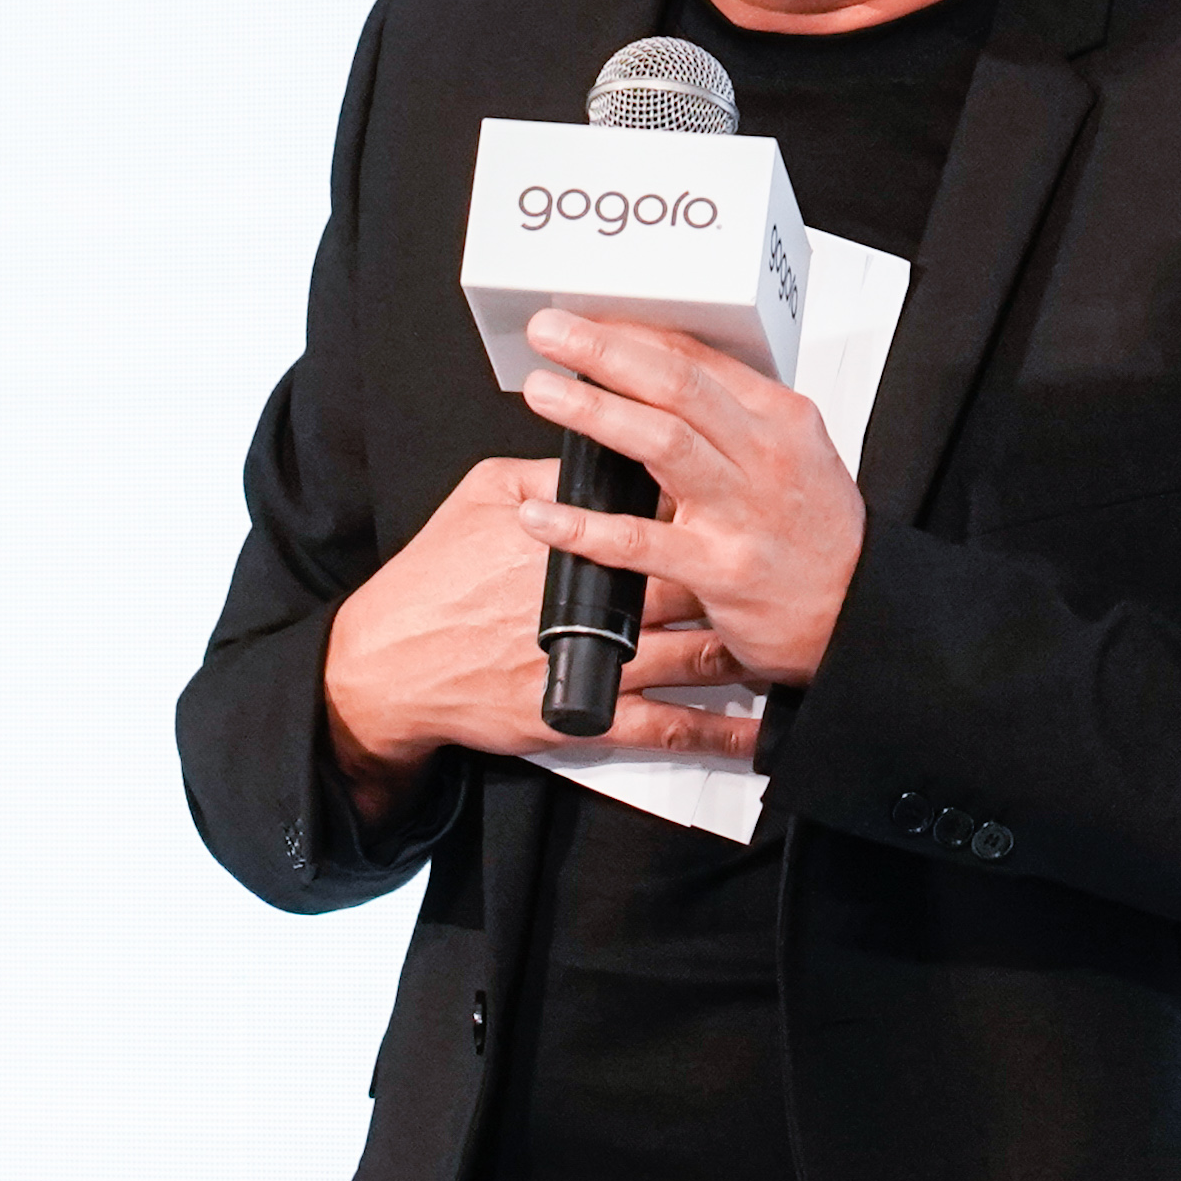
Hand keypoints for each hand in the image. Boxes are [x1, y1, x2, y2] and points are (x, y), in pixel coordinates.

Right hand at [318, 452, 756, 820]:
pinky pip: (673, 729)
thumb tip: (602, 447)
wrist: (391, 664)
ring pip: (701, 652)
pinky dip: (721, 732)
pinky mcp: (591, 719)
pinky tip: (757, 731)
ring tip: (789, 636)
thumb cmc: (434, 578)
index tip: (746, 492)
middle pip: (700, 579)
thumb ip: (550, 470)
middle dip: (745, 572)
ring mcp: (601, 664)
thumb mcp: (483, 495)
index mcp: (581, 538)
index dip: (713, 502)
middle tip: (788, 563)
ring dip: (749, 645)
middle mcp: (602, 601)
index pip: (668, 510)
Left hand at [510, 308, 869, 691]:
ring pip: (661, 443)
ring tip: (544, 394)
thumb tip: (661, 377)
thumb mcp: (795, 453)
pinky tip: (542, 513)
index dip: (632, 333)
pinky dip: (583, 526)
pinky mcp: (720, 569)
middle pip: (676, 385)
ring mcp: (742, 511)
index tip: (585, 320)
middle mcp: (764, 455)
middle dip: (606, 352)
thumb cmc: (819, 534)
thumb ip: (735, 416)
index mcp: (780, 418)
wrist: (856, 613)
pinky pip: (639, 541)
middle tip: (551, 332)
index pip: (698, 358)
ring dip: (595, 412)